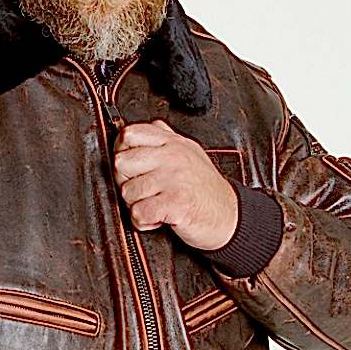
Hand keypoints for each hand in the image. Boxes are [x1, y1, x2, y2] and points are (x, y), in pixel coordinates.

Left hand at [111, 118, 238, 248]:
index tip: (132, 167)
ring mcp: (174, 178)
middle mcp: (172, 157)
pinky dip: (144, 222)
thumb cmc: (206, 188)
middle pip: (121, 163)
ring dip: (136, 205)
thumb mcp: (189, 152)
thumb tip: (146, 127)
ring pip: (127, 191)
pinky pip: (139, 212)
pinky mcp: (175, 203)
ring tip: (155, 204)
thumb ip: (166, 138)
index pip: (129, 135)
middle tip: (143, 190)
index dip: (122, 152)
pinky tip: (157, 218)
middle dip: (126, 181)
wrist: (229, 216)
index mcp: (172, 143)